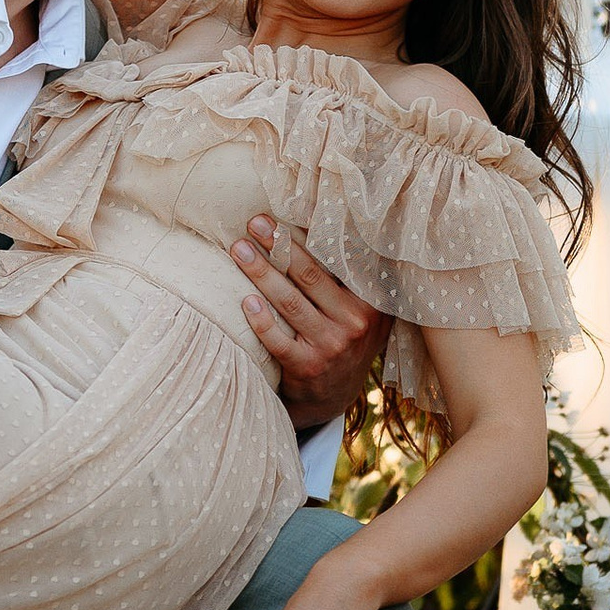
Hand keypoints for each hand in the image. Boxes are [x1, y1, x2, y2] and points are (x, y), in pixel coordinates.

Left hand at [229, 218, 382, 433]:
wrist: (333, 394)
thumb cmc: (342, 336)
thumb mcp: (360, 309)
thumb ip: (349, 276)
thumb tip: (319, 219)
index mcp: (370, 301)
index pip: (338, 261)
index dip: (309, 236)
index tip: (283, 215)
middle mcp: (355, 322)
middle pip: (310, 276)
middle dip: (278, 246)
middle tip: (254, 223)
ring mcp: (332, 346)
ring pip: (290, 302)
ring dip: (262, 273)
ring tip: (239, 250)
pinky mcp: (307, 368)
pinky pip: (278, 340)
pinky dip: (261, 320)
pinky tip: (245, 300)